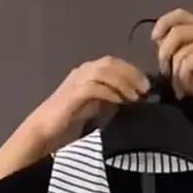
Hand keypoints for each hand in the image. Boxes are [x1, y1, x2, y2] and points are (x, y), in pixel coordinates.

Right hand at [29, 57, 149, 150]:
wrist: (45, 130)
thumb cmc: (70, 122)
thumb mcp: (96, 108)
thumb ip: (111, 100)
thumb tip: (135, 99)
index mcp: (88, 73)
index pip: (113, 63)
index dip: (132, 71)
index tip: (147, 85)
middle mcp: (82, 71)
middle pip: (111, 63)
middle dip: (131, 74)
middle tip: (146, 89)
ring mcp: (77, 80)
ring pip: (104, 71)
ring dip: (123, 82)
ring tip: (136, 96)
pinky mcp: (73, 93)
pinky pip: (95, 87)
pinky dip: (111, 93)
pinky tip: (122, 102)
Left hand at [151, 9, 192, 110]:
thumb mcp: (185, 61)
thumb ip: (174, 47)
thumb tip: (158, 38)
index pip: (179, 14)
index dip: (163, 23)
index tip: (154, 39)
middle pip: (175, 31)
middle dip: (164, 53)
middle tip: (165, 72)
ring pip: (179, 51)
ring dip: (175, 72)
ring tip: (179, 85)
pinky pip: (186, 64)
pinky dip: (182, 79)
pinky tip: (186, 89)